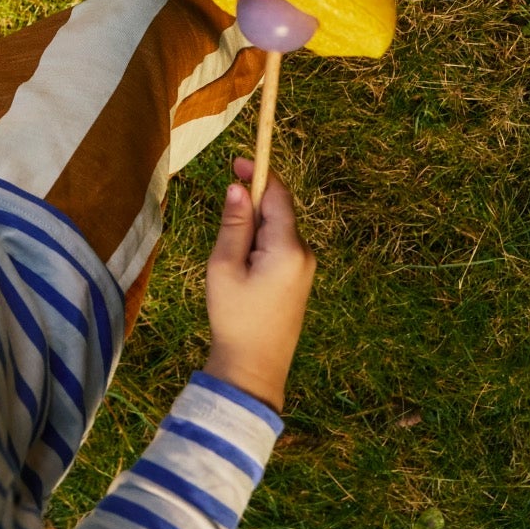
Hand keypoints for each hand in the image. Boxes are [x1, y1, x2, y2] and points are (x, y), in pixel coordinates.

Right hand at [203, 159, 316, 414]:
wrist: (255, 367)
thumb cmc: (235, 317)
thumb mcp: (225, 266)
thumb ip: (234, 224)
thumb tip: (239, 187)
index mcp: (288, 248)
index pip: (277, 196)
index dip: (259, 174)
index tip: (237, 161)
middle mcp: (304, 253)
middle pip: (279, 210)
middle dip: (253, 199)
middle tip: (225, 198)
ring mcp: (305, 268)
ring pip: (279, 229)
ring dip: (255, 223)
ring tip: (228, 247)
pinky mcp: (299, 280)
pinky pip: (281, 246)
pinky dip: (261, 240)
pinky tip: (241, 260)